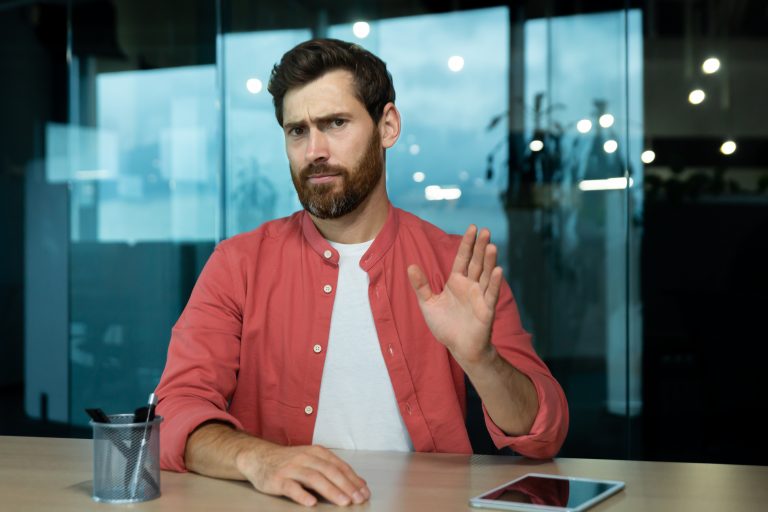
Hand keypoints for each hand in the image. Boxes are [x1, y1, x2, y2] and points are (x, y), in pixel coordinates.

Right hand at [236, 443, 370, 506]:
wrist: (259, 457)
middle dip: (346, 486)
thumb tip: (359, 483)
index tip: (364, 492)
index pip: (339, 466)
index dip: (353, 479)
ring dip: (331, 490)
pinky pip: (291, 487)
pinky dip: (302, 495)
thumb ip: (334, 470)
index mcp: (317, 453)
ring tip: (343, 502)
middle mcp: (306, 458)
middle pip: (330, 471)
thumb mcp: (313, 460)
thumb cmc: (290, 461)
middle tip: (358, 499)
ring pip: (314, 478)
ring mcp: (291, 468)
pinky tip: (311, 503)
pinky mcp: (278, 479)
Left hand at [407, 225, 502, 364]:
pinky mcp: (486, 309)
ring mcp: (480, 296)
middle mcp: (470, 285)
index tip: (472, 227)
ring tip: (492, 246)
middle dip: (480, 247)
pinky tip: (498, 270)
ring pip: (485, 275)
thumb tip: (410, 266)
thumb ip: (420, 285)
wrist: (459, 347)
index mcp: (456, 282)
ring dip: (489, 261)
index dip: (467, 243)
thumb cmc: (445, 326)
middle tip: (485, 230)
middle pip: (476, 262)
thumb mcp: (427, 304)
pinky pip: (490, 293)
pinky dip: (494, 282)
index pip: (463, 258)